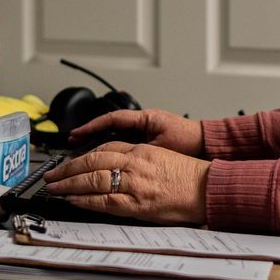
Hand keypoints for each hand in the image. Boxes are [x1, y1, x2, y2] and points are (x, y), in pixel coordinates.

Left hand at [42, 142, 209, 224]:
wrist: (207, 189)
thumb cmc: (189, 176)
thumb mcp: (161, 157)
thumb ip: (137, 159)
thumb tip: (115, 167)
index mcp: (140, 150)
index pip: (103, 148)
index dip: (81, 155)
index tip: (68, 161)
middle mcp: (134, 163)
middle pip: (91, 161)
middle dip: (67, 168)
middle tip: (51, 174)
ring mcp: (134, 183)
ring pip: (92, 179)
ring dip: (69, 184)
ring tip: (55, 188)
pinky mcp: (136, 203)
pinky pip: (103, 201)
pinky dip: (84, 200)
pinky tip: (72, 200)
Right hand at [68, 108, 205, 156]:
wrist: (207, 145)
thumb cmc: (189, 142)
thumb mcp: (161, 147)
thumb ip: (140, 148)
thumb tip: (117, 154)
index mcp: (144, 118)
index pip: (112, 119)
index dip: (92, 126)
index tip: (76, 134)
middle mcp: (142, 123)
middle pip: (109, 128)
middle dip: (90, 135)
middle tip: (72, 143)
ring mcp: (144, 132)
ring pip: (115, 137)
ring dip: (99, 143)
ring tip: (81, 152)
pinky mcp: (147, 142)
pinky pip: (125, 144)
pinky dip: (113, 150)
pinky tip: (103, 160)